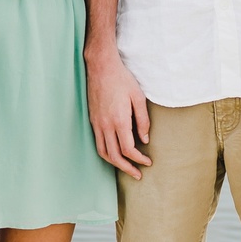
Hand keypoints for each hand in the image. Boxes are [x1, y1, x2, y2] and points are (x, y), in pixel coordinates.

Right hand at [87, 52, 152, 178]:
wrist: (101, 67)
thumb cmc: (122, 80)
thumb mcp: (138, 97)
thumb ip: (143, 120)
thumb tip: (145, 140)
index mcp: (119, 121)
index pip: (128, 150)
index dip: (138, 159)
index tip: (147, 162)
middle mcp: (106, 125)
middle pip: (114, 156)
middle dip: (127, 168)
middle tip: (138, 174)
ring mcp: (97, 123)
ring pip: (103, 152)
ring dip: (115, 164)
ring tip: (126, 168)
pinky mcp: (92, 120)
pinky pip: (98, 143)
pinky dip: (107, 153)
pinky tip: (115, 153)